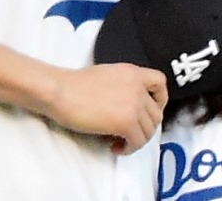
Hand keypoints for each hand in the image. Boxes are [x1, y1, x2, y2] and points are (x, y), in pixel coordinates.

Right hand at [47, 63, 167, 154]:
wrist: (61, 91)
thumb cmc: (75, 85)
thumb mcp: (108, 75)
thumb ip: (125, 85)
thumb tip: (130, 106)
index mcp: (133, 72)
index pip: (161, 82)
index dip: (160, 99)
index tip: (150, 110)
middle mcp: (137, 86)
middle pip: (157, 113)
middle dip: (146, 126)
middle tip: (131, 133)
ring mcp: (134, 104)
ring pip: (149, 130)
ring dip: (137, 140)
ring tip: (120, 141)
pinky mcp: (126, 122)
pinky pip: (137, 142)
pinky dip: (128, 148)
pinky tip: (115, 146)